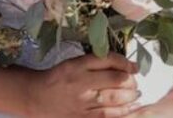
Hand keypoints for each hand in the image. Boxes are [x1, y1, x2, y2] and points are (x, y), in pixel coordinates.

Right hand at [24, 53, 140, 117]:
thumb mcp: (74, 63)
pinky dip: (122, 112)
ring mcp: (81, 103)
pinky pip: (107, 116)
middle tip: (134, 82)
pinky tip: (130, 108)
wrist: (37, 97)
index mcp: (78, 65)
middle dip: (130, 81)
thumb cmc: (59, 77)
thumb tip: (124, 66)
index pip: (107, 60)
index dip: (126, 63)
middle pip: (114, 80)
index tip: (134, 66)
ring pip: (113, 99)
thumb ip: (96, 62)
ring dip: (130, 97)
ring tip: (135, 94)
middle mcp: (80, 83)